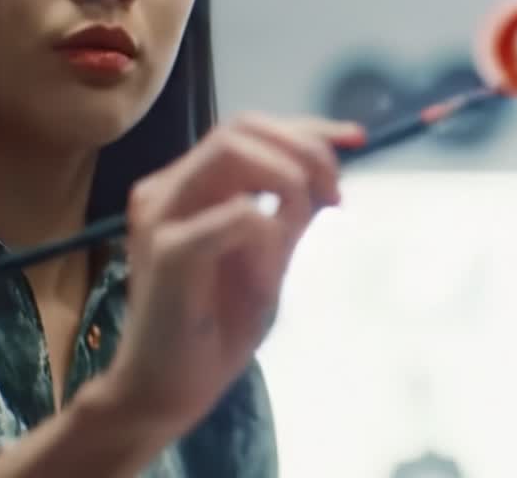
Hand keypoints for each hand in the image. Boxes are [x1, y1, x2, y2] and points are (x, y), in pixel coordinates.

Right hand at [98, 113, 364, 438]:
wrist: (168, 389)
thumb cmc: (217, 326)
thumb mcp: (270, 255)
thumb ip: (292, 210)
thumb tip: (329, 167)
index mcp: (187, 184)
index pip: (248, 128)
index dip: (307, 128)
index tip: (357, 140)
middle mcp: (166, 189)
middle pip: (240, 128)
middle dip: (304, 149)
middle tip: (336, 195)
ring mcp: (160, 215)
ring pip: (233, 152)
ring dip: (287, 180)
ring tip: (303, 228)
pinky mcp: (167, 251)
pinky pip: (241, 215)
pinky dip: (270, 237)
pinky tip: (265, 280)